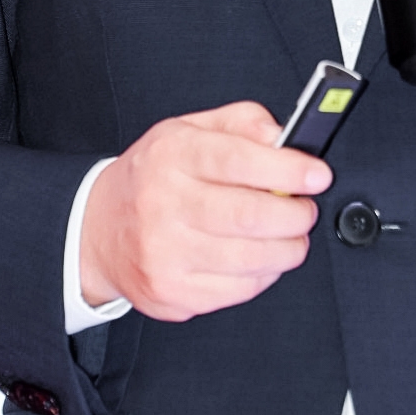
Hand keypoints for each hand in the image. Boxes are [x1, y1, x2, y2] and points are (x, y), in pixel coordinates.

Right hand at [79, 104, 330, 321]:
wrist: (99, 229)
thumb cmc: (153, 178)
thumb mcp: (189, 131)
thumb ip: (241, 123)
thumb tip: (284, 138)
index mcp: (171, 156)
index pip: (237, 160)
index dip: (288, 170)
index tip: (317, 176)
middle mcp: (162, 203)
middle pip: (250, 216)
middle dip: (296, 215)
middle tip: (305, 210)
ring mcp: (164, 253)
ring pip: (252, 259)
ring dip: (288, 248)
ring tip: (290, 235)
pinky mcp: (172, 291)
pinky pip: (240, 289)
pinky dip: (264, 274)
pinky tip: (259, 258)